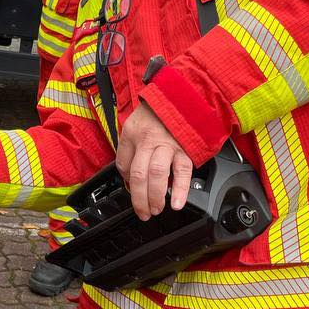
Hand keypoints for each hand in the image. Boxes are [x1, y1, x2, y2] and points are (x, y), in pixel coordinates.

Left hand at [116, 101, 193, 219]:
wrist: (181, 97)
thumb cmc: (156, 113)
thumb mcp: (134, 124)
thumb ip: (129, 149)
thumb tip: (129, 176)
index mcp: (133, 134)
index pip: (123, 163)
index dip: (126, 180)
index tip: (131, 189)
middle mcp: (149, 140)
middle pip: (139, 174)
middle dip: (139, 198)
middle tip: (142, 212)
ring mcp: (168, 145)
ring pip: (158, 175)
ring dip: (155, 197)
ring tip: (155, 210)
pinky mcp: (185, 150)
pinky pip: (183, 173)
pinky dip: (181, 191)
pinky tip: (178, 204)